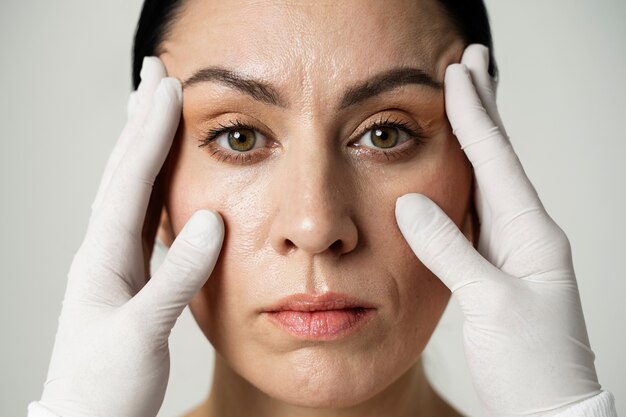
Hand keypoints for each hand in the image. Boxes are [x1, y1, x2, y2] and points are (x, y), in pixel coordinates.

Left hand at [35, 57, 223, 416]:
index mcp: (103, 258)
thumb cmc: (105, 387)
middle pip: (122, 171)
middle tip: (153, 75)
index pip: (130, 180)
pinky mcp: (130, 278)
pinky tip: (162, 178)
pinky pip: (142, 217)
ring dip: (143, 144)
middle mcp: (105, 252)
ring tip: (154, 110)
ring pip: (129, 189)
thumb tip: (208, 221)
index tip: (169, 89)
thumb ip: (176, 277)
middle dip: (139, 120)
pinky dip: (153, 184)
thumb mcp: (142, 334)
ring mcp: (115, 264)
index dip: (150, 132)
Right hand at [395, 44, 601, 415]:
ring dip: (475, 139)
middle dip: (484, 109)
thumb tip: (412, 204)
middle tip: (473, 64)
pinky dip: (464, 182)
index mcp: (533, 237)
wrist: (548, 411)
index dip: (476, 116)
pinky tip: (455, 172)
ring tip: (465, 103)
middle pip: (500, 159)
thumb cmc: (533, 366)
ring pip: (489, 182)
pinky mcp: (496, 269)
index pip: (497, 162)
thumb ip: (451, 251)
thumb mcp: (490, 305)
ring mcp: (513, 251)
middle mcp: (526, 236)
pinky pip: (477, 213)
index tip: (459, 74)